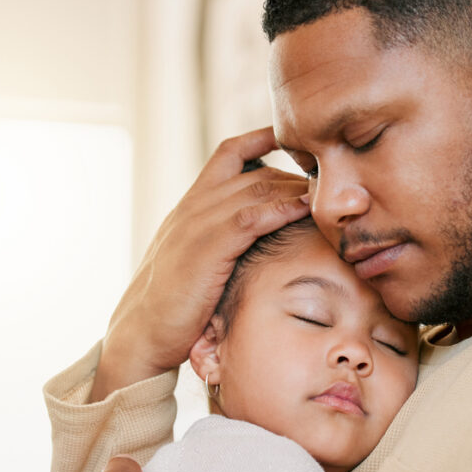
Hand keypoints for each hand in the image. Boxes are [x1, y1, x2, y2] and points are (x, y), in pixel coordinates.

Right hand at [90, 127, 308, 400]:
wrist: (141, 333)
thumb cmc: (174, 306)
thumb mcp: (195, 261)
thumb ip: (220, 240)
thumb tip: (255, 238)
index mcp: (191, 206)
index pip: (229, 155)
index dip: (262, 140)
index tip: (294, 138)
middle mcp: (194, 207)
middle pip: (255, 172)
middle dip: (296, 173)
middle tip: (331, 180)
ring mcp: (197, 225)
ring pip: (256, 189)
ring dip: (296, 188)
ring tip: (328, 190)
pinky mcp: (206, 249)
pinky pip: (249, 218)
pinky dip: (280, 209)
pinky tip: (305, 209)